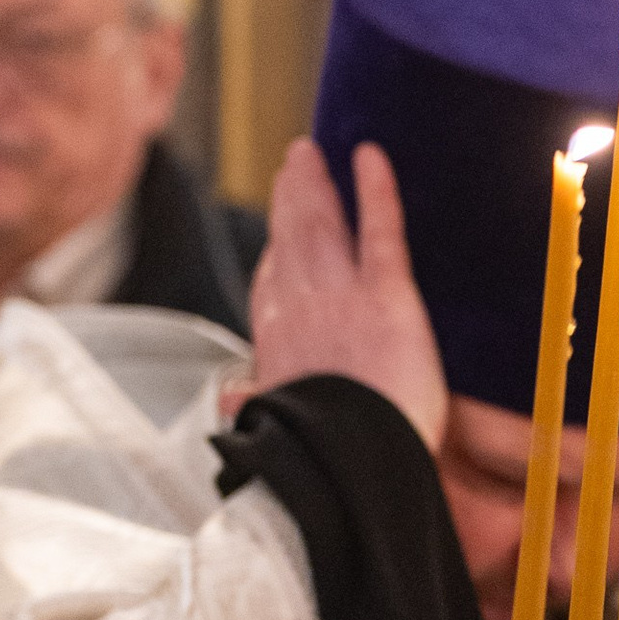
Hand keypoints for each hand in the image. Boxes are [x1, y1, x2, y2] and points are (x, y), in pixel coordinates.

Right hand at [249, 141, 447, 456]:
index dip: (274, 253)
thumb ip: (254, 405)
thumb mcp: (275, 429)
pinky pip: (379, 229)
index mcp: (277, 344)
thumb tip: (230, 400)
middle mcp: (301, 310)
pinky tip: (369, 157)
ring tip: (310, 154)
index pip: (272, 287)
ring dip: (315, 185)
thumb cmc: (324, 457)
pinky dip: (374, 189)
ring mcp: (342, 296)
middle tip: (293, 166)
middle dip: (291, 200)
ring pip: (323, 226)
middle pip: (290, 240)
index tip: (275, 233)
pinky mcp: (388, 295)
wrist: (351, 464)